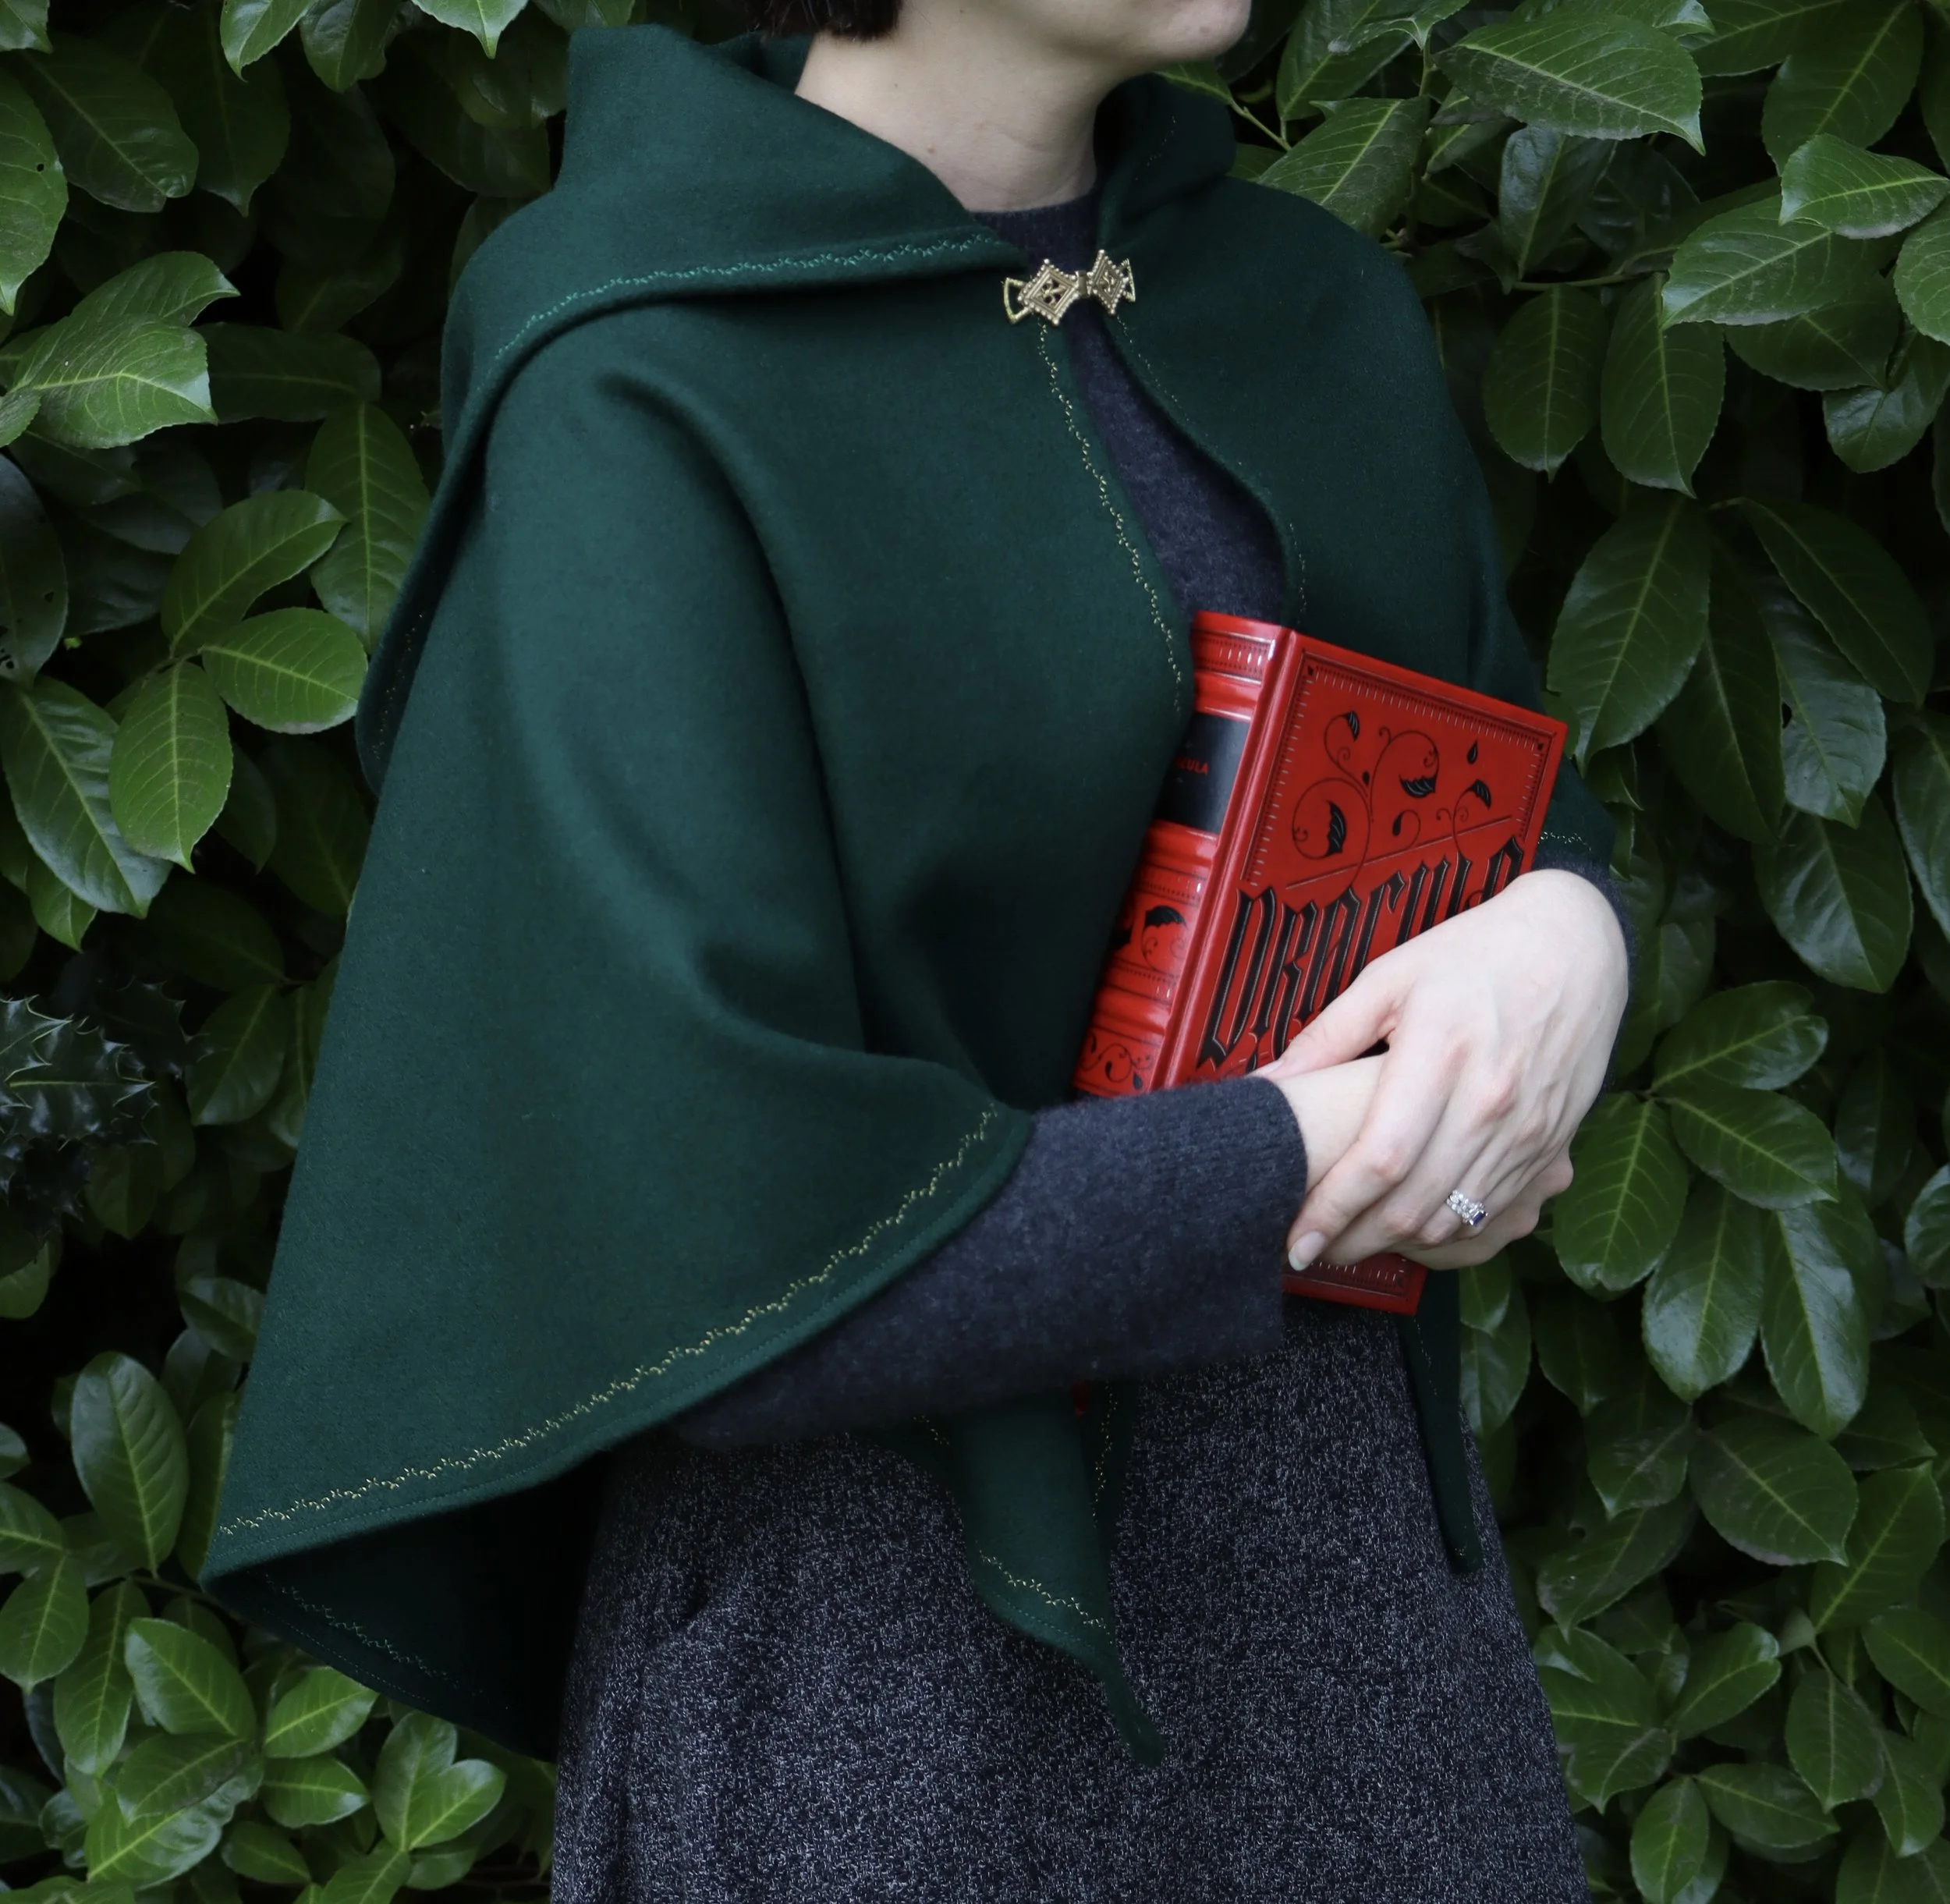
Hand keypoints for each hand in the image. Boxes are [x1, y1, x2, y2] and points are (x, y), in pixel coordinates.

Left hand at [1258, 869, 1628, 1271]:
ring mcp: (1528, 1132)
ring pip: (1456, 1221)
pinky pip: (1497, 1217)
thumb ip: (1328, 1036)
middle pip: (1415, 1205)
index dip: (1333, 1209)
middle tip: (1313, 1251)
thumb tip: (1269, 1084)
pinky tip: (1411, 1231)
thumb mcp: (1391, 977)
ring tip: (1352, 1243)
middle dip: (1354, 1242)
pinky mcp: (1552, 1148)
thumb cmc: (1476, 955)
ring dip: (1398, 1247)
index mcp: (1442, 1056)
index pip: (1381, 1159)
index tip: (1297, 1239)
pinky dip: (1449, 1237)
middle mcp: (1491, 1104)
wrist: (1576, 945)